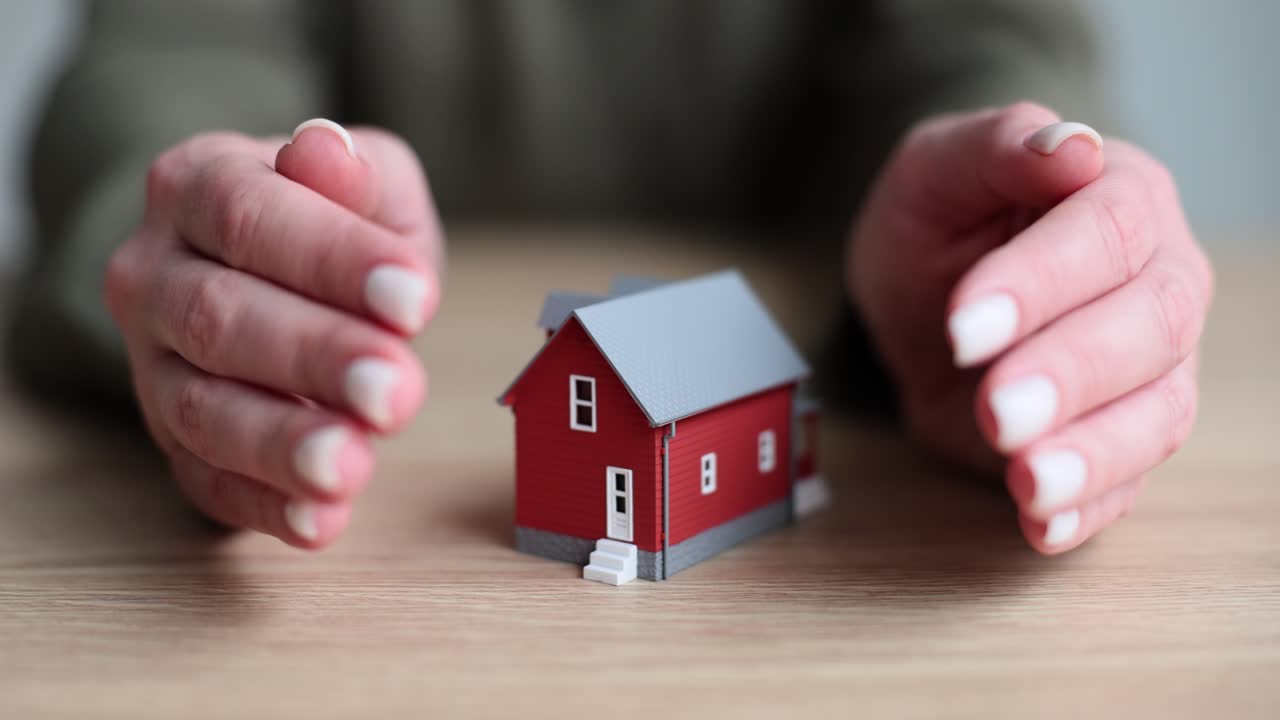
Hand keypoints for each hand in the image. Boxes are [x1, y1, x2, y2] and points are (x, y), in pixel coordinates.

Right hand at [105, 119, 442, 547]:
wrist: (276, 270)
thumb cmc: (334, 221)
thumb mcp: (365, 180)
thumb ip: (352, 172)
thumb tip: (324, 151)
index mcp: (197, 186)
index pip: (251, 217)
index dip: (333, 260)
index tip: (414, 296)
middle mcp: (155, 275)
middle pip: (222, 317)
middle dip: (315, 358)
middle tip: (395, 388)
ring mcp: (153, 366)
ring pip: (203, 409)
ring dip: (281, 444)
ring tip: (351, 467)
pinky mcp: (176, 442)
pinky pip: (207, 481)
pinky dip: (266, 507)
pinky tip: (322, 521)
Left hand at [848, 102, 1212, 553]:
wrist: (929, 293)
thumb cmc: (940, 220)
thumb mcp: (939, 170)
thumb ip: (998, 147)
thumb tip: (1072, 147)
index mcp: (1123, 198)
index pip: (1109, 234)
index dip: (1041, 282)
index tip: (964, 327)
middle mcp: (1159, 282)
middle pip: (1150, 328)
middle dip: (1071, 374)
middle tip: (998, 409)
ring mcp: (1151, 367)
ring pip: (1157, 414)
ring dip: (1093, 454)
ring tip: (1027, 483)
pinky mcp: (1117, 436)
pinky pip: (1127, 481)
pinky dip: (1087, 508)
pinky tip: (1041, 527)